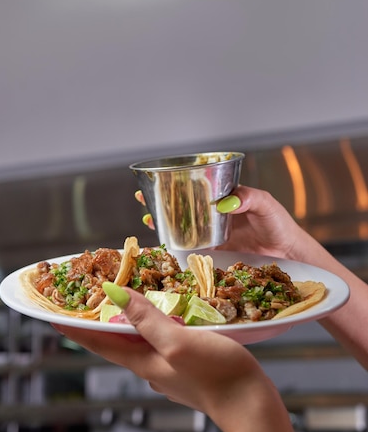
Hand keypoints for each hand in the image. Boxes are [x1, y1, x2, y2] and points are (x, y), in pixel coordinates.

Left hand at [52, 284, 294, 431]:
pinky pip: (160, 343)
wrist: (251, 405)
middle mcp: (151, 367)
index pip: (100, 344)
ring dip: (127, 323)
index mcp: (143, 362)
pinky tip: (165, 316)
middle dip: (99, 323)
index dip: (76, 330)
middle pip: (116, 343)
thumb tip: (115, 295)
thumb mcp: (178, 341)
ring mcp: (170, 369)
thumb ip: (147, 319)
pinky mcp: (188, 367)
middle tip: (88, 303)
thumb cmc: (216, 373)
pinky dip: (153, 327)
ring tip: (122, 304)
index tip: (54, 317)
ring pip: (139, 342)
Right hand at [135, 186, 309, 260]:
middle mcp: (215, 213)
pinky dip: (177, 243)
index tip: (157, 178)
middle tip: (142, 196)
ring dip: (164, 221)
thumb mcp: (266, 204)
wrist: (288, 253)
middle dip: (161, 200)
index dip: (176, 181)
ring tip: (147, 217)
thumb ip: (249, 198)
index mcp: (224, 197)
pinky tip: (164, 241)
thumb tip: (225, 202)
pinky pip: (192, 246)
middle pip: (183, 204)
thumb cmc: (280, 224)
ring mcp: (213, 232)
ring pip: (183, 225)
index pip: (196, 185)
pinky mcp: (215, 251)